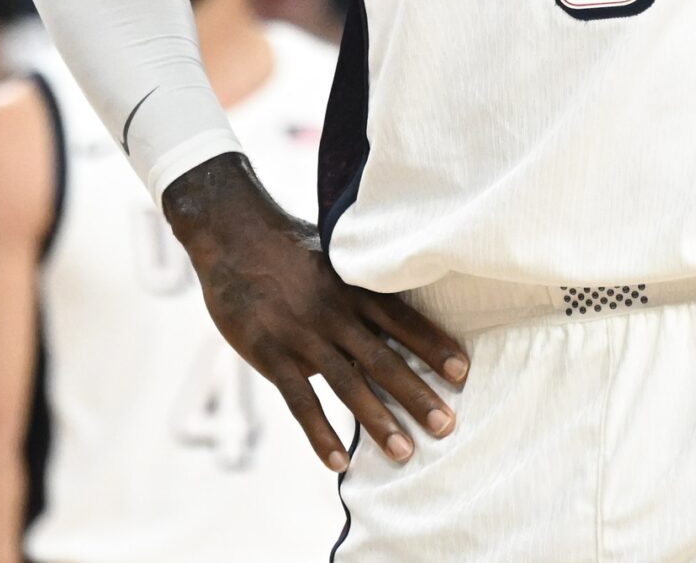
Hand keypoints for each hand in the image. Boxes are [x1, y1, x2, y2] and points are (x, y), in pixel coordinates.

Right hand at [164, 153, 466, 469]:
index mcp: (353, 287)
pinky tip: (338, 463)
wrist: (232, 234)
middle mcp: (334, 311)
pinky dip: (320, 432)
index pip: (402, 319)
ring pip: (347, 384)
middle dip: (417, 394)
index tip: (462, 372)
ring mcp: (301, 334)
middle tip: (447, 425)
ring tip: (405, 452)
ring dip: (378, 421)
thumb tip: (389, 317)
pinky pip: (300, 400)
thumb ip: (358, 288)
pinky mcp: (270, 353)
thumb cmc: (288, 246)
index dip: (433, 346)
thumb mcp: (333, 257)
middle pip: (383, 359)